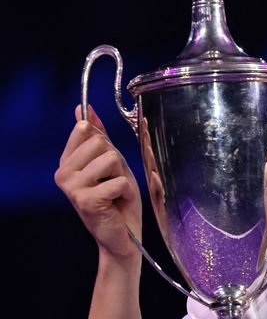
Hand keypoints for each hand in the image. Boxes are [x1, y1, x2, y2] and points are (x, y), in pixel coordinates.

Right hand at [54, 105, 141, 260]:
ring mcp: (72, 187)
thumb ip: (98, 136)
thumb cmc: (118, 199)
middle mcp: (63, 173)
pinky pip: (120, 180)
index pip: (86, 129)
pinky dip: (127, 191)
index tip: (106, 165)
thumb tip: (84, 108)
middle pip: (101, 141)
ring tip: (116, 192)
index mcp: (66, 161)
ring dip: (123, 176)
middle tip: (113, 182)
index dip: (105, 143)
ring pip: (111, 158)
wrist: (123, 236)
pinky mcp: (86, 200)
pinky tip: (118, 203)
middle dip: (117, 161)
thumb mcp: (111, 162)